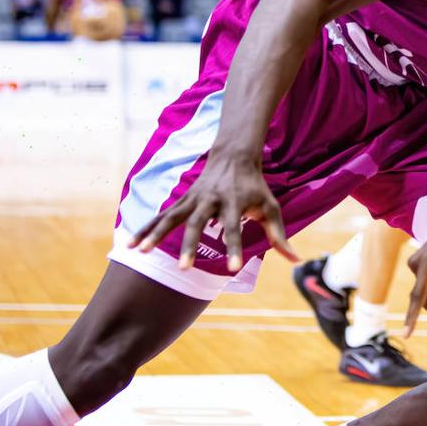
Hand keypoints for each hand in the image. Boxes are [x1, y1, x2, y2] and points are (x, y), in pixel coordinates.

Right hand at [128, 152, 296, 271]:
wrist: (234, 156)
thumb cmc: (255, 187)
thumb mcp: (270, 207)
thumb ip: (279, 235)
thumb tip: (295, 260)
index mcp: (234, 203)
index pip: (234, 229)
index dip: (234, 248)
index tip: (233, 268)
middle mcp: (210, 200)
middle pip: (197, 224)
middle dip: (190, 246)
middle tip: (184, 269)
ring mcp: (193, 199)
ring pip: (171, 217)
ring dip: (156, 234)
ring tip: (140, 252)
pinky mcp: (182, 200)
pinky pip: (161, 216)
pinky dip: (146, 228)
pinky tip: (131, 244)